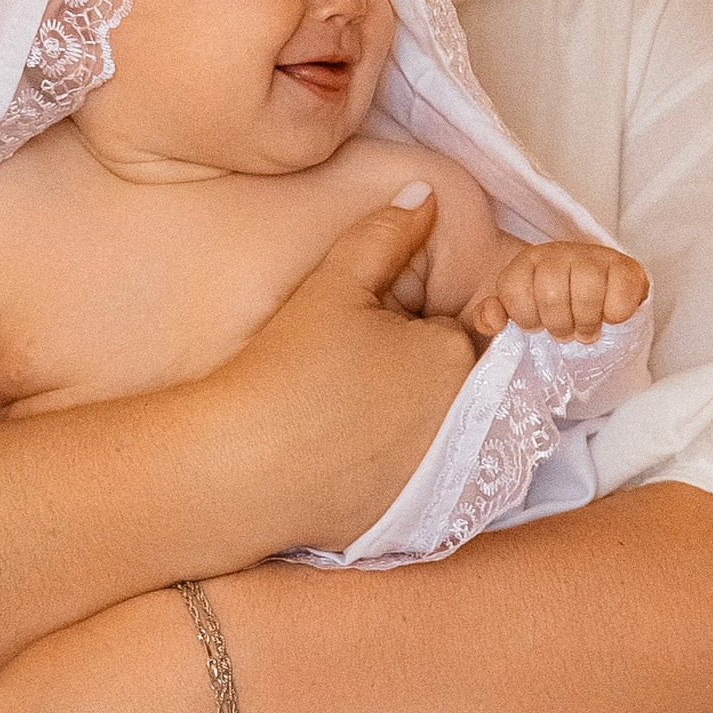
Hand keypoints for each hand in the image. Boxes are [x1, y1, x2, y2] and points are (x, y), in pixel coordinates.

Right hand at [215, 202, 476, 550]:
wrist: (241, 466)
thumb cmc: (287, 368)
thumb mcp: (335, 284)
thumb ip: (386, 234)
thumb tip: (424, 198)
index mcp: (457, 356)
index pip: (462, 331)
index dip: (414, 332)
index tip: (371, 344)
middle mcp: (471, 419)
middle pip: (459, 384)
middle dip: (420, 377)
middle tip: (355, 381)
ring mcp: (449, 473)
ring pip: (445, 431)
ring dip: (414, 422)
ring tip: (348, 419)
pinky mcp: (422, 514)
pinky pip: (423, 478)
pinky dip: (396, 466)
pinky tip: (348, 458)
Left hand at [463, 240, 648, 344]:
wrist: (597, 301)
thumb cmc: (552, 311)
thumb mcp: (514, 312)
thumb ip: (491, 315)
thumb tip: (493, 320)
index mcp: (527, 262)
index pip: (514, 290)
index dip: (526, 318)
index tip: (537, 325)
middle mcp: (559, 252)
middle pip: (551, 295)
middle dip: (559, 325)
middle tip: (567, 332)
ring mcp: (594, 257)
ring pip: (586, 293)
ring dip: (587, 322)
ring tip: (588, 329)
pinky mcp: (627, 268)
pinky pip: (622, 291)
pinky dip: (616, 313)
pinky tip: (611, 318)